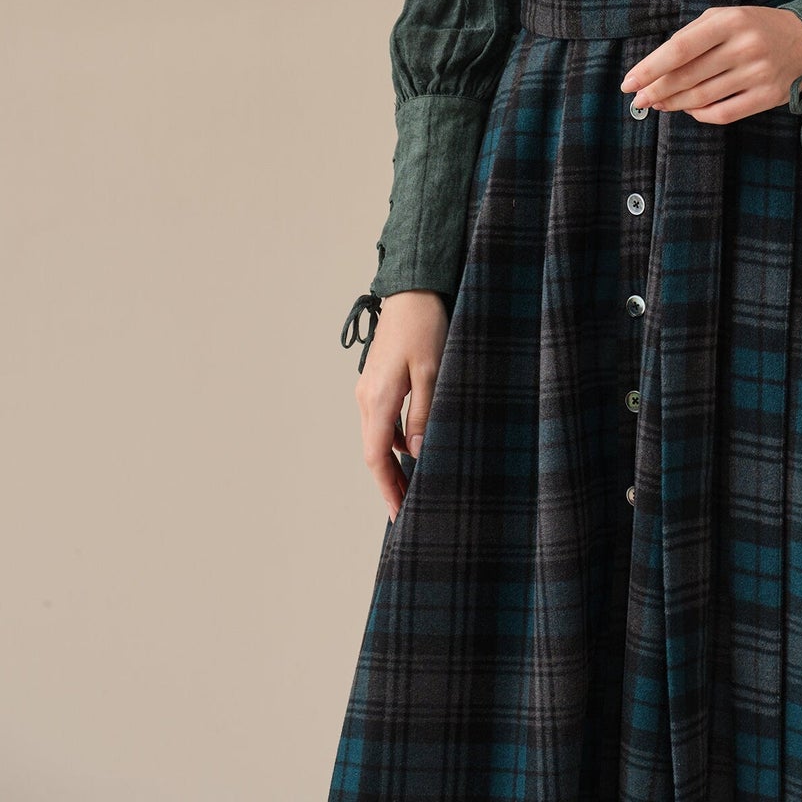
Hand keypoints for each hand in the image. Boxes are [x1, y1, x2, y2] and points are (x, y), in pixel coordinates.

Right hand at [352, 290, 448, 522]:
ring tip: (412, 483)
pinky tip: (411, 446)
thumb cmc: (425, 326)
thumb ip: (423, 414)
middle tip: (407, 507)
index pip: (376, 457)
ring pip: (377, 435)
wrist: (412, 290)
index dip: (387, 488)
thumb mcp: (433, 372)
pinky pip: (381, 418)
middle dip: (389, 481)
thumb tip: (414, 453)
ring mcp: (369, 387)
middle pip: (373, 451)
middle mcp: (367, 396)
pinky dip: (392, 438)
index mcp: (379, 398)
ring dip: (391, 461)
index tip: (397, 513)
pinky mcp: (377, 379)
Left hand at [619, 5, 801, 124]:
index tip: (629, 81)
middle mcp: (745, 47)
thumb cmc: (756, 26)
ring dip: (674, 104)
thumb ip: (691, 35)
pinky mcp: (769, 97)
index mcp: (730, 21)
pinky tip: (689, 110)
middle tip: (638, 98)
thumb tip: (655, 65)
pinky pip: (724, 113)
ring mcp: (758, 74)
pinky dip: (701, 115)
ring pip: (702, 97)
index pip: (680, 48)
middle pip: (688, 76)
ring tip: (658, 104)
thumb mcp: (725, 16)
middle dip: (656, 90)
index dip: (650, 67)